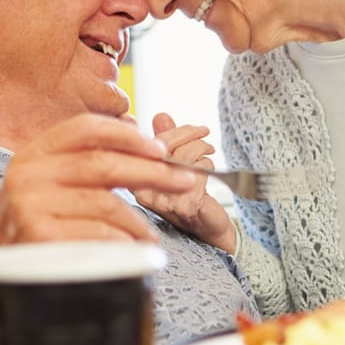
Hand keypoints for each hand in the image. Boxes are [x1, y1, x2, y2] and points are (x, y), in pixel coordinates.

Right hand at [0, 113, 199, 247]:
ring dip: (139, 220)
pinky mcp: (38, 236)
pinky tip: (130, 250)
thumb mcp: (49, 187)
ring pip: (105, 203)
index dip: (127, 135)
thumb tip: (145, 146)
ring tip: (152, 235)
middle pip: (104, 164)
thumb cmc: (33, 230)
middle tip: (184, 181)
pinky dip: (122, 242)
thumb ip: (85, 166)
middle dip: (152, 173)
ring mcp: (29, 204)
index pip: (85, 128)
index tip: (159, 148)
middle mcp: (27, 173)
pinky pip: (98, 234)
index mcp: (33, 153)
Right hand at [128, 112, 236, 253]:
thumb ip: (166, 140)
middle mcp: (144, 192)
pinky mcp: (185, 205)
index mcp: (135, 180)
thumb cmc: (189, 196)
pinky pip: (199, 171)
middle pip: (166, 147)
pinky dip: (209, 166)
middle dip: (191, 135)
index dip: (174, 131)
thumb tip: (161, 116)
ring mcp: (164, 201)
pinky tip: (210, 172)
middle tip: (205, 134)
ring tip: (209, 152)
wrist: (208, 228)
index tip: (194, 128)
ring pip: (184, 156)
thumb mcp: (174, 164)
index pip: (149, 144)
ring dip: (203, 149)